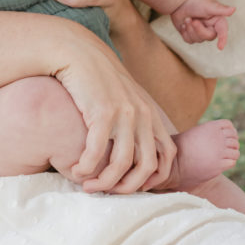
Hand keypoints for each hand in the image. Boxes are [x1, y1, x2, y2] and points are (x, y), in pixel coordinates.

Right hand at [51, 26, 175, 193]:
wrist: (77, 51)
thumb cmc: (97, 78)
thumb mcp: (125, 96)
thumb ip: (134, 118)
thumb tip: (134, 147)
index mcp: (150, 113)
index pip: (168, 154)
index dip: (155, 177)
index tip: (134, 185)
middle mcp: (142, 115)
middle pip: (146, 166)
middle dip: (128, 187)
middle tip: (109, 193)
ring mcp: (123, 113)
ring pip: (121, 164)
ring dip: (104, 182)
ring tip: (87, 185)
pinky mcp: (101, 112)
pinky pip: (97, 151)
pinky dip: (86, 167)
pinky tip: (77, 170)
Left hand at [171, 0, 235, 49]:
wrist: (179, 0)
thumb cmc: (196, 0)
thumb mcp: (209, 5)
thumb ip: (221, 9)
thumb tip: (234, 9)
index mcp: (218, 20)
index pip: (222, 31)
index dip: (222, 39)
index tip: (220, 47)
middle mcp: (211, 27)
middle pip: (208, 37)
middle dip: (198, 29)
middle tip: (193, 20)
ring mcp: (200, 31)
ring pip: (197, 40)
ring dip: (190, 29)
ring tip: (187, 18)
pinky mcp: (190, 34)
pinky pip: (189, 40)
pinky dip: (184, 32)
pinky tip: (183, 24)